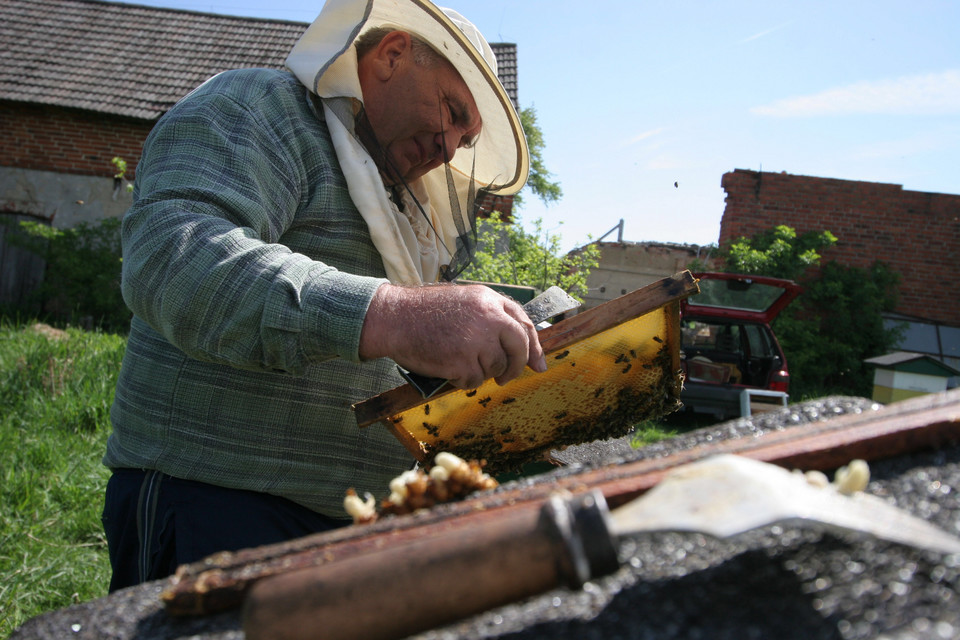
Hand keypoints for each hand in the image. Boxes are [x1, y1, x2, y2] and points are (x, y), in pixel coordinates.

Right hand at [359, 283, 547, 389]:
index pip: (523, 324)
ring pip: (495, 368)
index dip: (534, 346)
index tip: (539, 363)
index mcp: (489, 300)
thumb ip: (490, 316)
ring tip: (456, 360)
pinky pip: (473, 381)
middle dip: (516, 366)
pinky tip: (446, 367)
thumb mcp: (463, 301)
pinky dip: (462, 380)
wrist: (394, 318)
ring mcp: (477, 340)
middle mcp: (488, 317)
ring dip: (480, 372)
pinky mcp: (462, 361)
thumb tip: (516, 342)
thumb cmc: (424, 313)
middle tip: (507, 377)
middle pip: (519, 348)